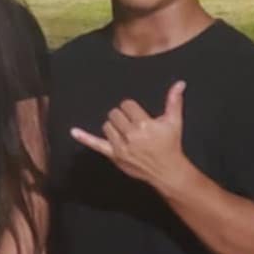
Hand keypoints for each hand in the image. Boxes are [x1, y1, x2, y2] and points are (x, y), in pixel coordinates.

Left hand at [69, 81, 193, 191]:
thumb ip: (174, 101)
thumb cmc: (170, 145)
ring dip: (114, 126)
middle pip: (115, 114)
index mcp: (144, 124)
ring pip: (106, 126)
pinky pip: (95, 145)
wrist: (167, 170)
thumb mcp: (174, 122)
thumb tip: (180, 83)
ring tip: (126, 132)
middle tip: (132, 123)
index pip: (127, 105)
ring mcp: (120, 146)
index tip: (138, 115)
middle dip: (123, 116)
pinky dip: (84, 138)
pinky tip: (74, 131)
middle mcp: (131, 135)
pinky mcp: (114, 155)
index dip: (132, 108)